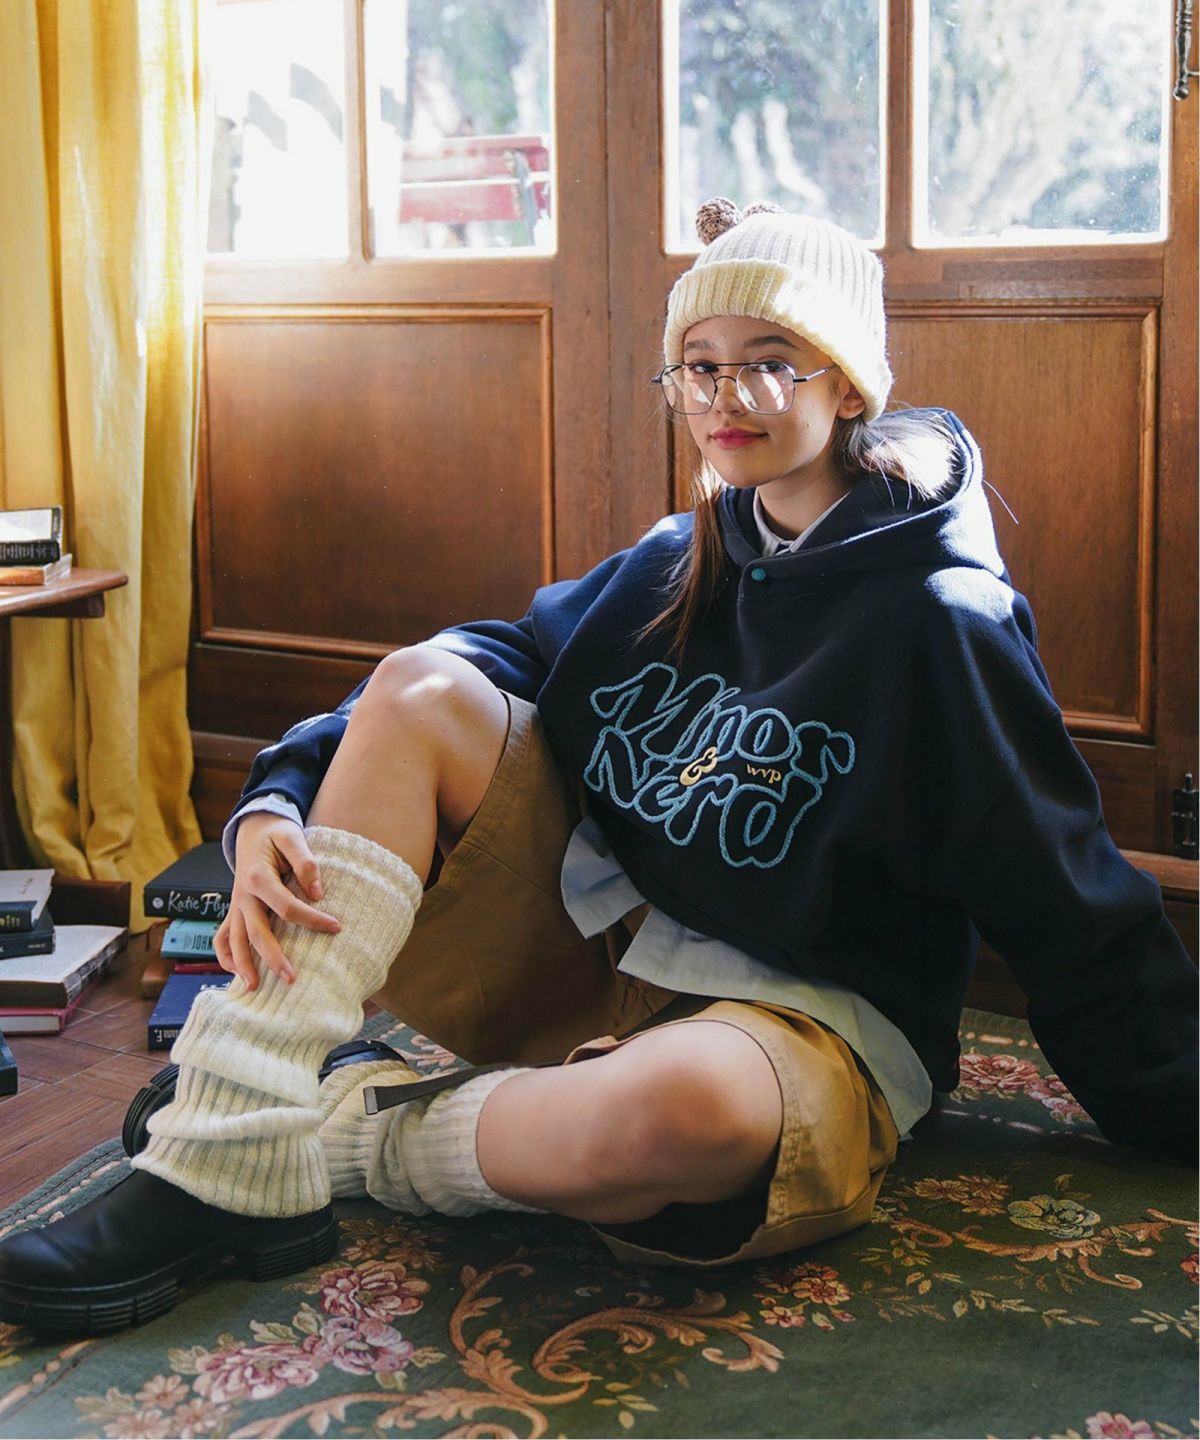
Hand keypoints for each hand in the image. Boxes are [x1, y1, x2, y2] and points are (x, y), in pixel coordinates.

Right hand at [214, 813, 340, 988]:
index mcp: (258, 877)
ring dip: (243, 965)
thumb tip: (318, 893)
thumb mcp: (292, 837)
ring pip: (235, 939)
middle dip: (273, 958)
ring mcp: (236, 905)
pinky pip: (223, 936)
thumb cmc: (276, 834)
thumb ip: (305, 862)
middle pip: (258, 932)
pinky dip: (225, 955)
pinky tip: (235, 973)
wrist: (252, 829)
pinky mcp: (235, 910)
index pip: (288, 907)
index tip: (337, 928)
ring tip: (254, 988)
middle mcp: (243, 895)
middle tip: (292, 979)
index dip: (313, 919)